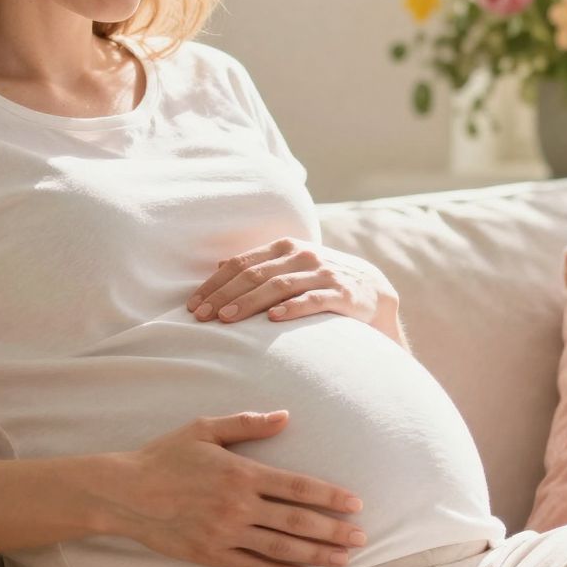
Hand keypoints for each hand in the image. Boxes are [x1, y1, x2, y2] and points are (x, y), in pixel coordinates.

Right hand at [102, 411, 369, 566]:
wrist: (124, 492)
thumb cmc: (165, 455)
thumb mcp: (205, 429)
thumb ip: (248, 424)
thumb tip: (285, 417)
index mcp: (241, 473)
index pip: (298, 487)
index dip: (330, 496)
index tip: (355, 503)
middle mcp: (238, 506)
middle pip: (297, 522)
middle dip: (333, 531)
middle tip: (362, 538)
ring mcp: (225, 533)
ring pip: (281, 548)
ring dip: (316, 555)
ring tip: (343, 560)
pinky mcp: (210, 554)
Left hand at [188, 237, 398, 328]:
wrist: (373, 291)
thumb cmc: (322, 281)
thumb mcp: (291, 266)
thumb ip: (260, 265)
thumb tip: (219, 265)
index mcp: (285, 247)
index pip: (241, 264)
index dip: (215, 284)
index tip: (193, 305)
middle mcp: (303, 255)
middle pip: (255, 275)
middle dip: (224, 296)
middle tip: (202, 317)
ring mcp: (323, 273)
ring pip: (279, 286)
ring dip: (249, 303)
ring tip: (226, 319)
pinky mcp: (342, 293)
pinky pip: (313, 299)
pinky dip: (292, 308)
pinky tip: (273, 319)